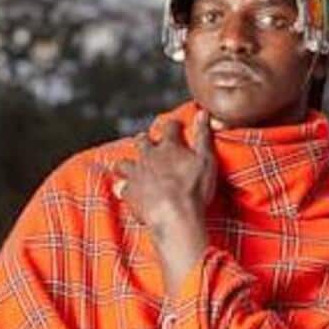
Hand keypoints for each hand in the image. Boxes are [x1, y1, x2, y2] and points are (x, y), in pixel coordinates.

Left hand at [112, 112, 216, 234]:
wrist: (174, 216)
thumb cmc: (193, 190)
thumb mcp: (206, 159)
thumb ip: (203, 135)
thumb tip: (202, 113)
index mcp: (169, 147)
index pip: (170, 127)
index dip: (173, 125)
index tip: (176, 125)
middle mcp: (149, 156)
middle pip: (142, 142)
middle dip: (144, 140)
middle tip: (147, 141)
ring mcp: (136, 174)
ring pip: (124, 163)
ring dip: (126, 163)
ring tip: (127, 166)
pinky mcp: (129, 192)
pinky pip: (122, 188)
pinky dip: (124, 189)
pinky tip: (125, 191)